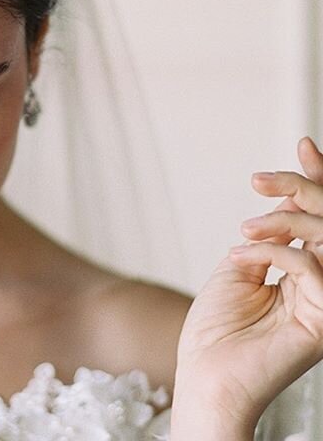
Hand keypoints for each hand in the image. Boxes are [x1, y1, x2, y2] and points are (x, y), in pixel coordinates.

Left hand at [171, 137, 322, 439]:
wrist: (205, 371)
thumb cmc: (217, 324)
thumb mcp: (240, 266)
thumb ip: (267, 238)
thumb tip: (284, 203)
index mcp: (305, 271)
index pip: (320, 221)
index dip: (315, 181)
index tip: (303, 144)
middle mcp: (322, 283)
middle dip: (302, 189)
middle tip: (261, 180)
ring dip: (283, 222)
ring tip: (245, 228)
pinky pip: (311, 269)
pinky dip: (273, 252)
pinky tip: (241, 256)